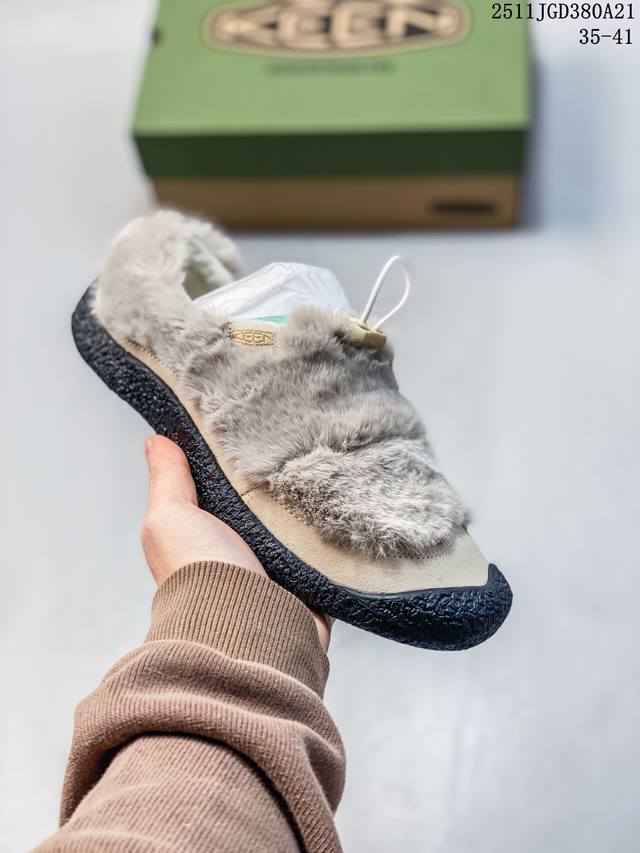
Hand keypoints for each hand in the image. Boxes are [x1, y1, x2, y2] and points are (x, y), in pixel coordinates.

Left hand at [142, 435, 330, 650]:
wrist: (246, 631)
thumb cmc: (201, 578)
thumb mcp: (171, 518)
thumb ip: (167, 481)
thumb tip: (157, 441)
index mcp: (208, 537)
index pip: (225, 493)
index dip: (236, 467)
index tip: (254, 433)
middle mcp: (243, 556)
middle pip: (267, 510)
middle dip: (280, 487)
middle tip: (299, 450)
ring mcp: (280, 574)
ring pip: (302, 530)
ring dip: (312, 512)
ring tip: (328, 473)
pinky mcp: (314, 588)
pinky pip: (331, 556)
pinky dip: (338, 540)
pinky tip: (346, 513)